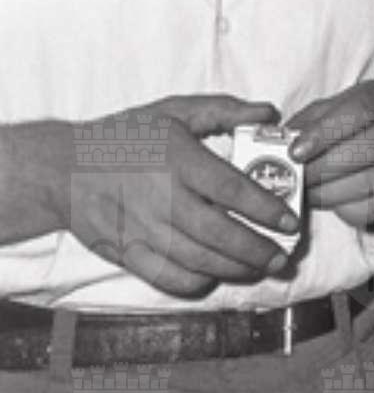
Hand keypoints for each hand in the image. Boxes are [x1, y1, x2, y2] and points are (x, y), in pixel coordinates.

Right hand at [66, 95, 297, 297]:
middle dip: (256, 249)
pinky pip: (165, 276)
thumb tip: (270, 113)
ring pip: (196, 259)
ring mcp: (142, 230)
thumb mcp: (176, 110)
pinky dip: (195, 282)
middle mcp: (162, 199)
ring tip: (262, 268)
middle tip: (285, 257)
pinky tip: (215, 277)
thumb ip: (225, 110)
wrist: (63, 168)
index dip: (266, 207)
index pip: (232, 189)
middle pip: (218, 233)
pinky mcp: (125, 252)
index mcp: (179, 161)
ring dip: (234, 269)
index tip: (292, 220)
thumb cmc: (127, 136)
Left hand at [288, 81, 373, 228]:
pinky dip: (344, 210)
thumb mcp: (325, 112)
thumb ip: (303, 123)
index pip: (359, 109)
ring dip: (329, 193)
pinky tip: (328, 202)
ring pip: (370, 181)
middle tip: (294, 179)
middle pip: (366, 148)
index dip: (326, 131)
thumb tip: (275, 143)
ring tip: (306, 194)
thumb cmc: (346, 125)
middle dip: (322, 168)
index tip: (296, 152)